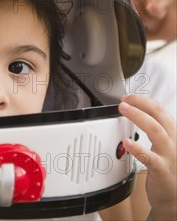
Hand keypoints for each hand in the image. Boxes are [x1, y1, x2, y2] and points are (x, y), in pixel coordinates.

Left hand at [119, 95, 176, 220]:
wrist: (172, 198)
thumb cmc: (165, 168)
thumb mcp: (163, 144)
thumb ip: (152, 129)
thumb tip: (134, 111)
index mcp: (171, 134)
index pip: (160, 110)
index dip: (143, 100)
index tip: (128, 97)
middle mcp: (172, 142)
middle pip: (159, 115)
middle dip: (141, 104)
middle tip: (124, 101)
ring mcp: (168, 156)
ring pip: (156, 130)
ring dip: (138, 117)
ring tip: (124, 110)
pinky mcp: (161, 170)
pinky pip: (150, 158)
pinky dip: (137, 148)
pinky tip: (127, 143)